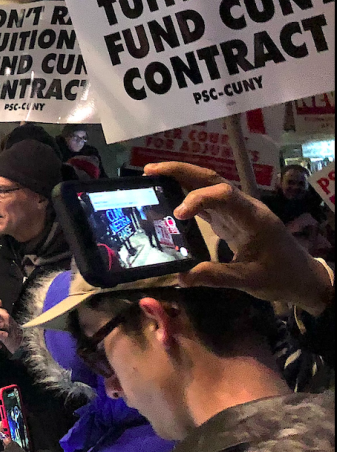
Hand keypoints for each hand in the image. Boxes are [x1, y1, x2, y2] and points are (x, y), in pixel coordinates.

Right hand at [146, 162, 333, 313]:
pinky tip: (166, 195)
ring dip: (181, 177)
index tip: (177, 215)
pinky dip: (185, 194)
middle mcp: (242, 207)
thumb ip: (217, 276)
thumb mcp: (251, 281)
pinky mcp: (228, 219)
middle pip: (211, 179)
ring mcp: (235, 211)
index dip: (198, 199)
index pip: (224, 195)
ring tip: (151, 176)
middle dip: (181, 171)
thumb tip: (182, 277)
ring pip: (207, 185)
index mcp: (252, 217)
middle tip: (150, 171)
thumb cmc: (281, 276)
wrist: (301, 277)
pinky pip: (205, 200)